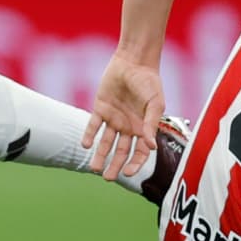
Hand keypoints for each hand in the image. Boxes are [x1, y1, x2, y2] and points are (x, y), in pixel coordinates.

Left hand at [82, 52, 167, 180]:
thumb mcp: (155, 104)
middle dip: (114, 165)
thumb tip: (151, 147)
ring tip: (94, 168)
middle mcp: (128, 127)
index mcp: (143, 128)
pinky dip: (89, 135)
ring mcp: (114, 118)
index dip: (134, 164)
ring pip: (106, 142)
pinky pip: (94, 125)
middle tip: (107, 178)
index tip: (127, 173)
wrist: (134, 62)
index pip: (139, 152)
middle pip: (120, 152)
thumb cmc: (149, 82)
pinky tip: (85, 145)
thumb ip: (151, 125)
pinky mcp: (101, 108)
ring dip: (100, 155)